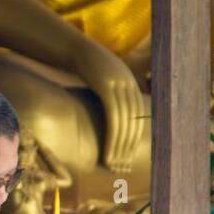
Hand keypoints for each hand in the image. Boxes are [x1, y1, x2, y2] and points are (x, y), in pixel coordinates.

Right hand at [76, 43, 143, 174]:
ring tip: (114, 163)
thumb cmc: (85, 67)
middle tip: (124, 165)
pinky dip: (112, 137)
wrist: (73, 48)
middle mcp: (130, 84)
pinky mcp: (106, 87)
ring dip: (120, 146)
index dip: (134, 137)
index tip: (129, 155)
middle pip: (135, 122)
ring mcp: (119, 85)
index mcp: (132, 84)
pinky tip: (108, 151)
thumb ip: (113, 94)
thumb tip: (114, 113)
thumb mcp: (104, 79)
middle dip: (129, 146)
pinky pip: (114, 118)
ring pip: (125, 123)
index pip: (139, 117)